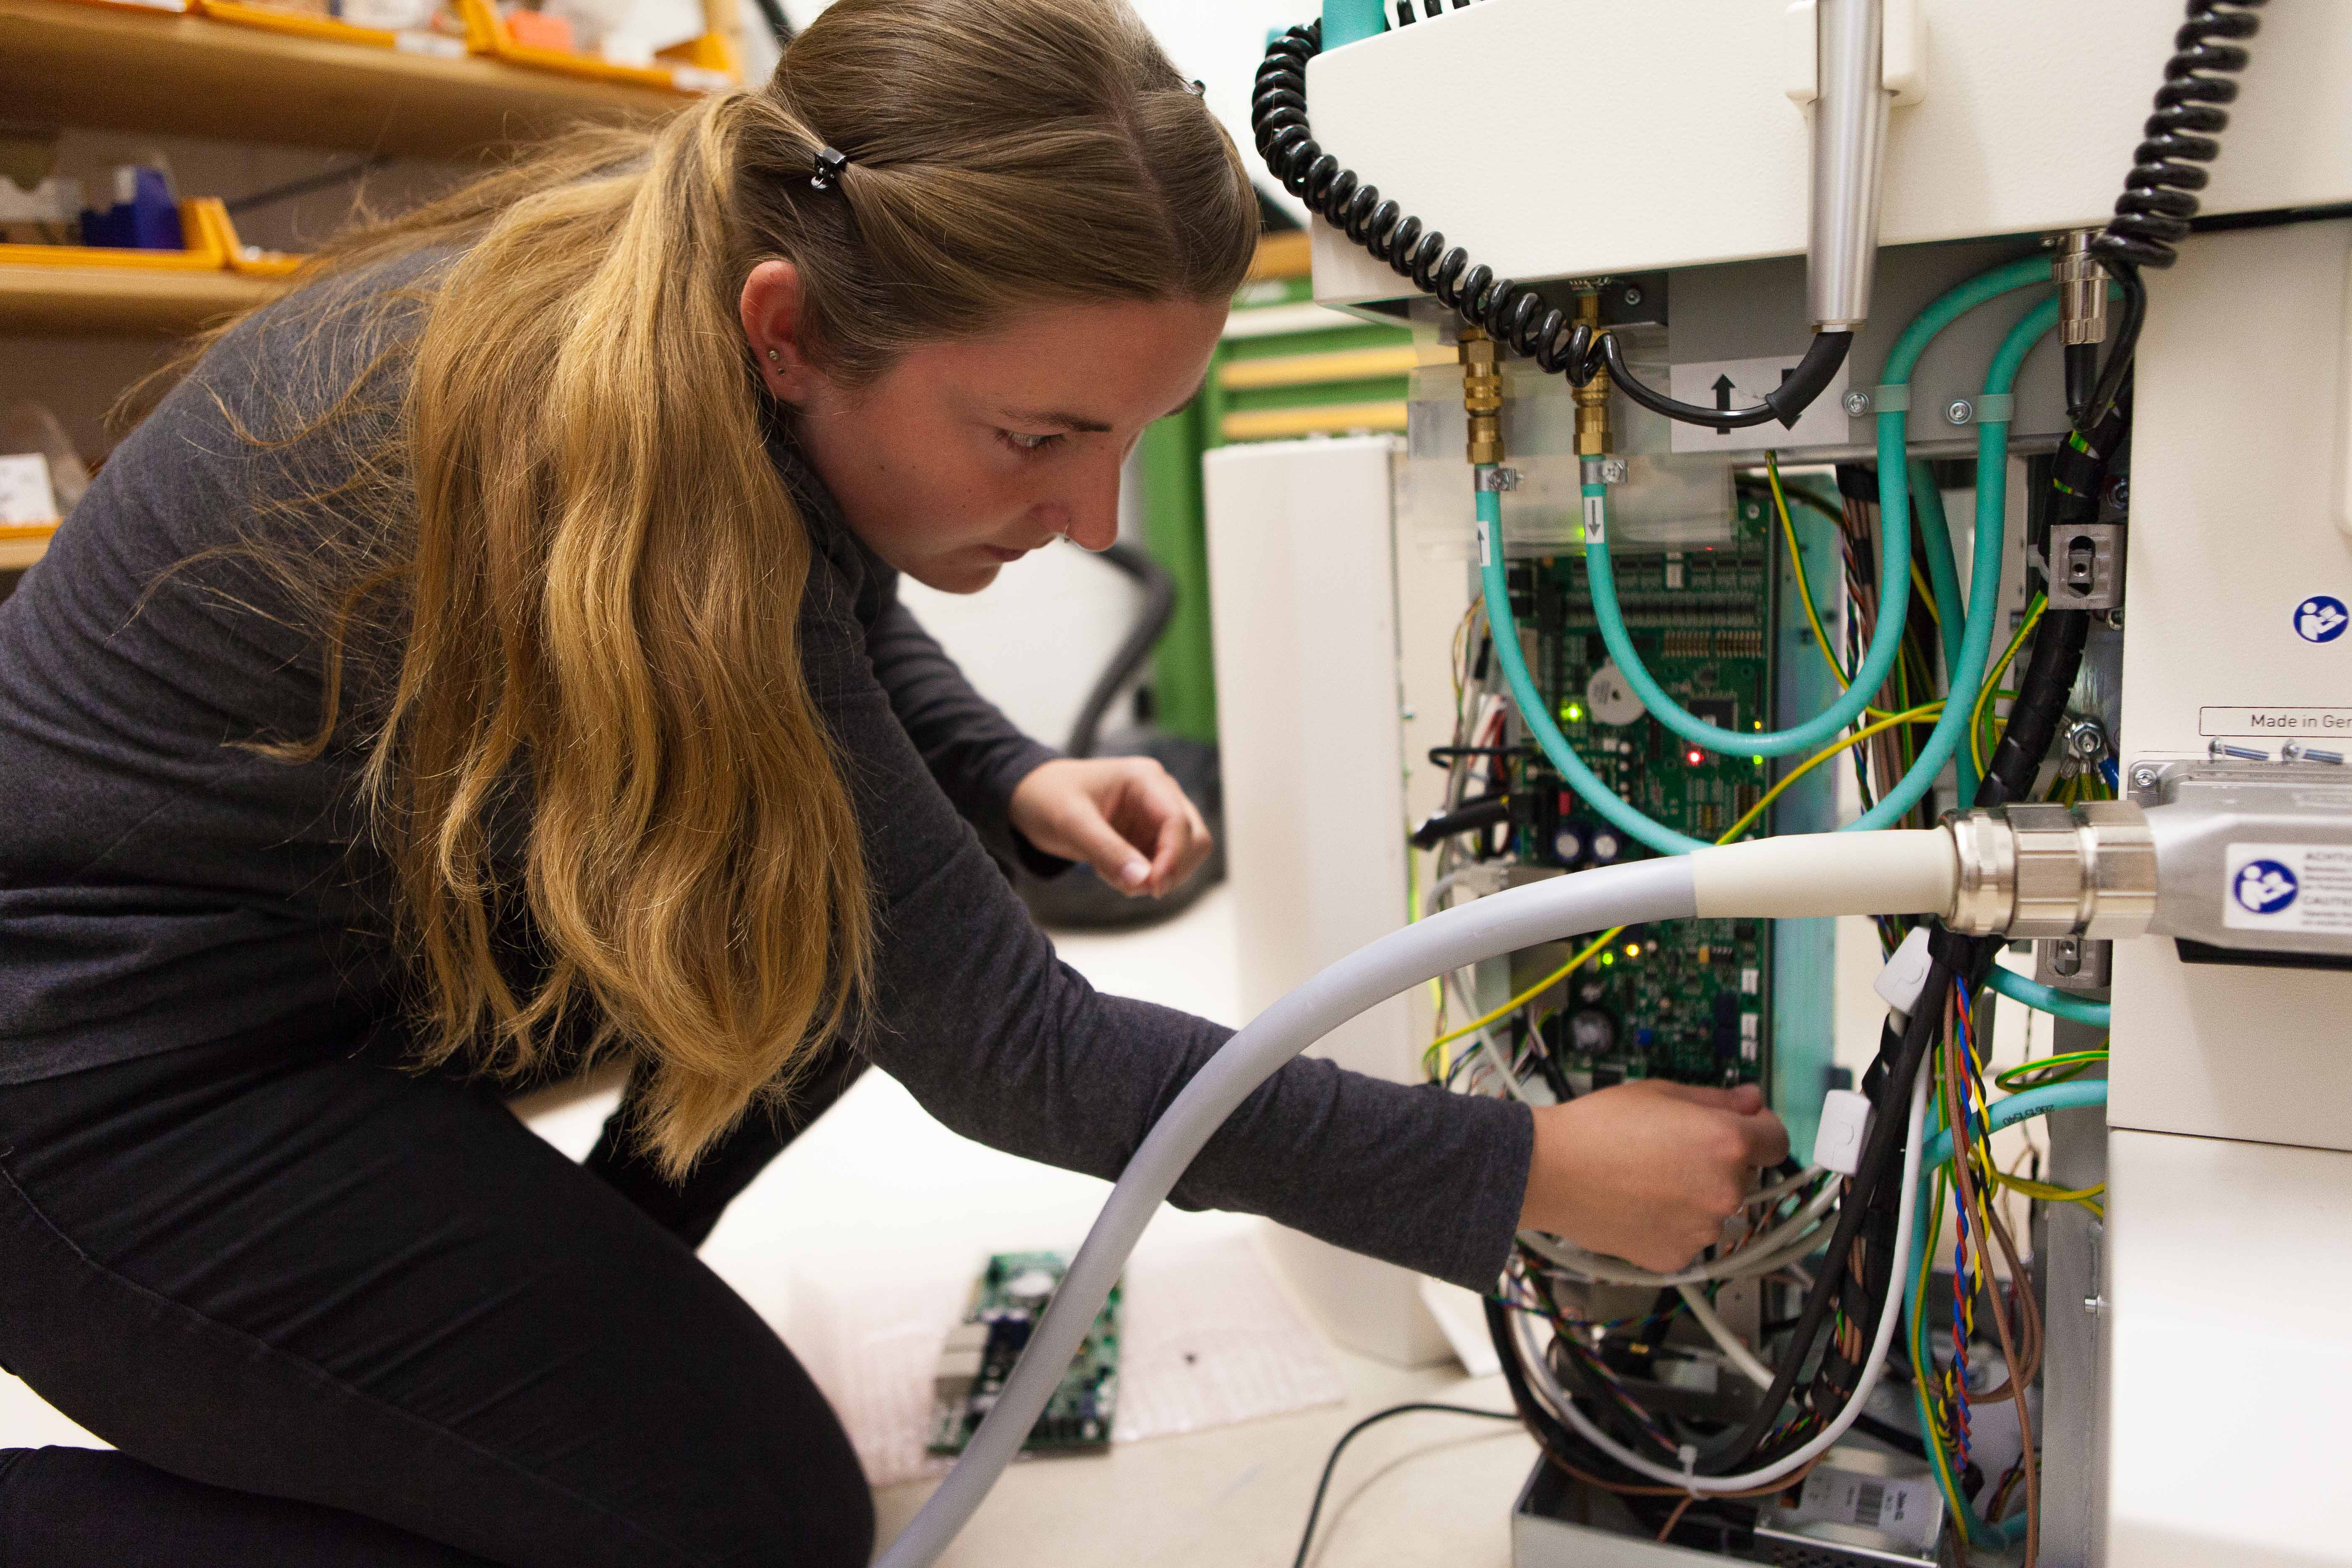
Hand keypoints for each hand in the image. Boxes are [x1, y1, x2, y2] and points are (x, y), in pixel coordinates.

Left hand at [1007, 757, 1211, 897]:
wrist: (1030, 797)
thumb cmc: (1047, 797)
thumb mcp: (1071, 823)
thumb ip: (1107, 851)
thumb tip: (1144, 882)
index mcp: (1145, 779)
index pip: (1179, 822)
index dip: (1173, 858)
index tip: (1152, 887)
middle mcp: (1160, 795)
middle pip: (1195, 840)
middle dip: (1171, 870)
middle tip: (1135, 888)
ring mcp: (1156, 818)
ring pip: (1184, 858)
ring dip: (1156, 877)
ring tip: (1112, 875)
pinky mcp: (1148, 838)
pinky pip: (1162, 868)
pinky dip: (1142, 879)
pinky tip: (1111, 872)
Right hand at [1518, 1081, 1790, 1273]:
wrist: (1550, 1172)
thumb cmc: (1597, 1127)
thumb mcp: (1661, 1092)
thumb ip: (1716, 1099)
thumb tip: (1751, 1103)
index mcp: (1728, 1142)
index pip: (1777, 1139)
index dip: (1757, 1130)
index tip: (1741, 1129)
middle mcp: (1725, 1190)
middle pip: (1745, 1175)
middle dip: (1719, 1162)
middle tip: (1674, 1151)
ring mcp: (1702, 1228)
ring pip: (1717, 1209)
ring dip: (1697, 1196)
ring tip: (1650, 1179)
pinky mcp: (1678, 1255)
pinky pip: (1690, 1237)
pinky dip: (1673, 1225)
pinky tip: (1641, 1205)